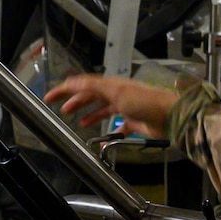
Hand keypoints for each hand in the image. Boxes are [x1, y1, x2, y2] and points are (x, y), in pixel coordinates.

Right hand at [44, 75, 179, 136]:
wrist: (170, 116)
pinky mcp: (134, 122)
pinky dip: (108, 131)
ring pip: (103, 110)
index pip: (83, 84)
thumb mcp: (116, 91)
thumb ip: (93, 86)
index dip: (66, 89)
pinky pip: (117, 126)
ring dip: (90, 114)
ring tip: (80, 122)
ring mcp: (126, 107)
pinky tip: (102, 138)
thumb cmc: (145, 102)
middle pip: (92, 96)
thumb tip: (71, 81)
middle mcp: (117, 94)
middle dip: (76, 102)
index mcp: (111, 84)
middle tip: (63, 111)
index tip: (50, 97)